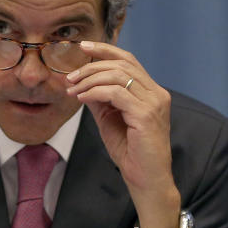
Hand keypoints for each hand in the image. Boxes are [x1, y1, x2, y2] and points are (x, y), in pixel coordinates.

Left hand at [65, 41, 179, 227]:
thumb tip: (82, 83)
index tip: (83, 47)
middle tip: (70, 76)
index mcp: (151, 92)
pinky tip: (82, 99)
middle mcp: (157, 93)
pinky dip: (95, 92)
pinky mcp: (146, 115)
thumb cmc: (131, 153)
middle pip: (123, 63)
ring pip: (118, 76)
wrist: (146, 180)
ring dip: (90, 80)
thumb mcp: (110, 120)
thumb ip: (100, 100)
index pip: (129, 60)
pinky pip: (116, 93)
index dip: (105, 50)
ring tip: (72, 90)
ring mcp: (154, 103)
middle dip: (92, 65)